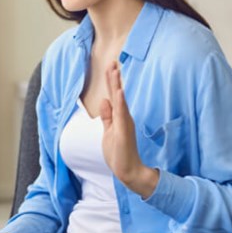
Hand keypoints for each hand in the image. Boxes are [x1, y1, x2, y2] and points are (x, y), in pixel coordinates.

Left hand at [100, 61, 158, 197]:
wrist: (128, 170)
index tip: (109, 67)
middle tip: (112, 62)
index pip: (113, 96)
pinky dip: (120, 102)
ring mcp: (125, 123)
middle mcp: (123, 117)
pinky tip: (119, 91)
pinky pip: (122, 114)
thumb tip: (104, 100)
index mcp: (119, 117)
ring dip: (116, 85)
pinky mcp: (125, 130)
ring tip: (114, 71)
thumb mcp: (108, 131)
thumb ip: (107, 116)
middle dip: (113, 78)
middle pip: (117, 94)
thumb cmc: (119, 152)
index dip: (110, 82)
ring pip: (120, 100)